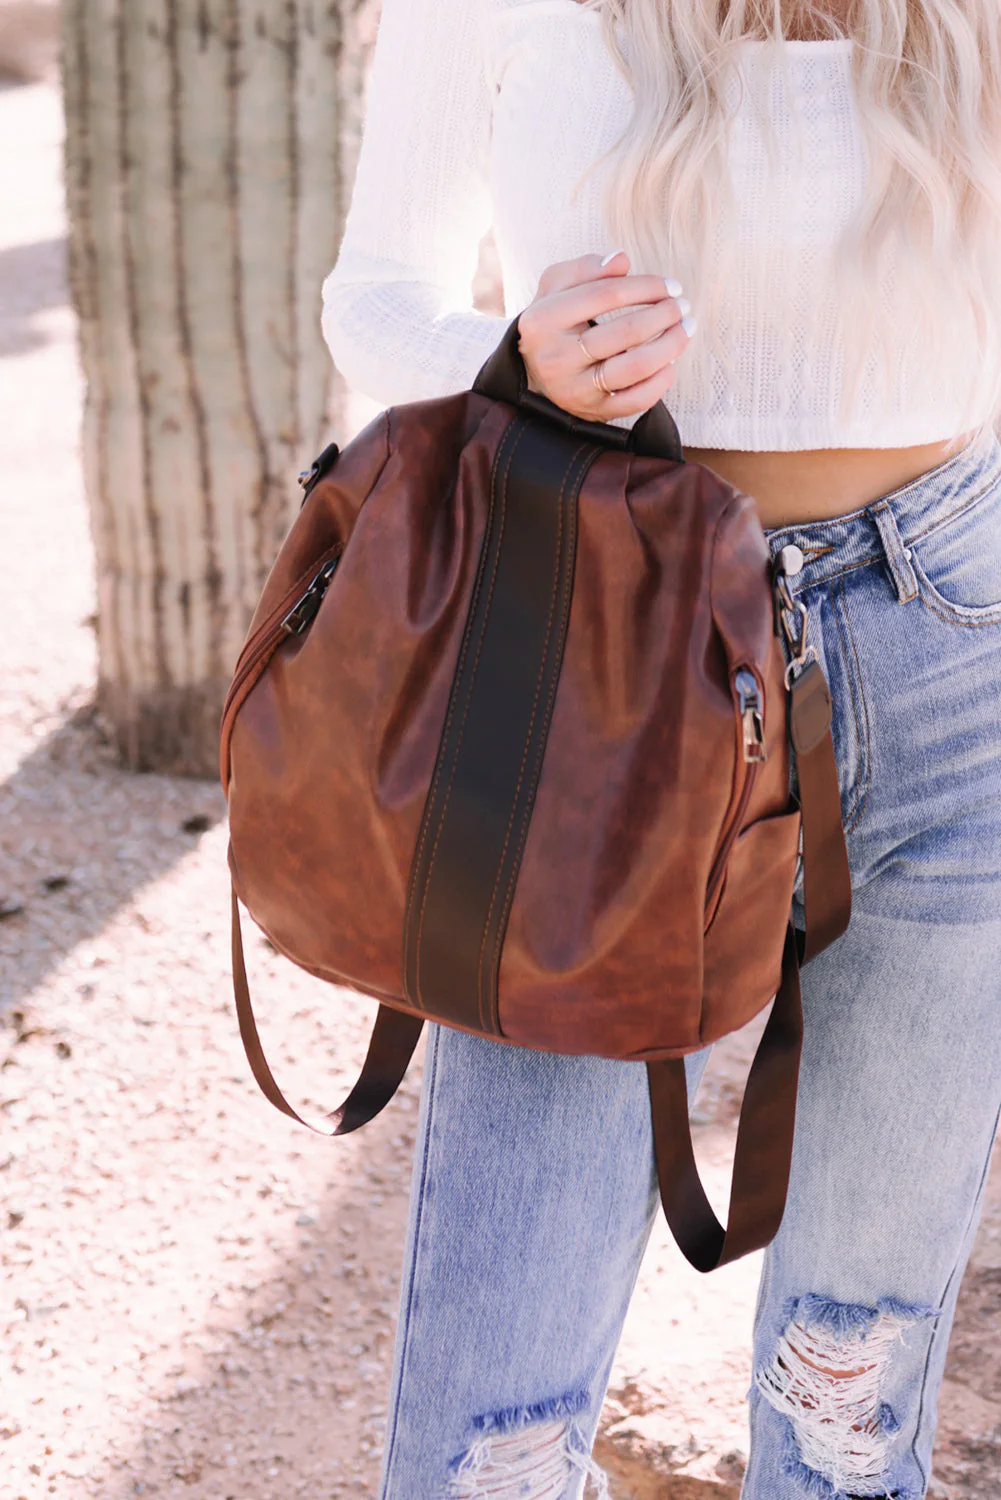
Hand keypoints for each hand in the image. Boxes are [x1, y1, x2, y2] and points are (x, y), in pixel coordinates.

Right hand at [516, 250, 695, 420]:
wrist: (534, 370)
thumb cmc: (555, 320)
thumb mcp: (557, 286)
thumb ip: (586, 268)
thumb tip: (621, 260)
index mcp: (544, 319)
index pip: (605, 295)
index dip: (646, 286)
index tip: (671, 285)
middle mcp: (556, 357)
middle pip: (625, 331)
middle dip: (663, 314)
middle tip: (681, 306)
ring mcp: (575, 389)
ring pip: (635, 367)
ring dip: (670, 345)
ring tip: (685, 329)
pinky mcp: (593, 411)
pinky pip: (637, 400)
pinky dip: (661, 381)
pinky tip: (670, 363)